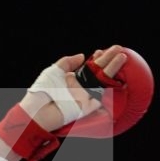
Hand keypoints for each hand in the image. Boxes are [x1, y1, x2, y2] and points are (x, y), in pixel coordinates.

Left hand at [0, 46, 129, 160]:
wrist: (37, 111)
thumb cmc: (43, 91)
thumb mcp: (55, 70)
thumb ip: (68, 62)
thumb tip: (82, 56)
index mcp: (74, 79)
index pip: (89, 67)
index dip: (97, 58)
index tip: (102, 50)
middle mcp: (81, 87)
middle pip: (98, 71)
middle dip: (109, 60)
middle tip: (120, 49)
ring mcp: (86, 96)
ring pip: (102, 80)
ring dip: (113, 68)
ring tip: (122, 56)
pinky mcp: (89, 106)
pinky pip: (101, 95)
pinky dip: (109, 85)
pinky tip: (117, 75)